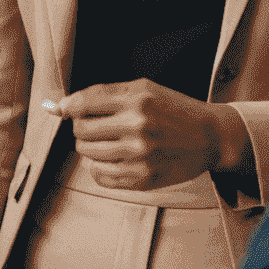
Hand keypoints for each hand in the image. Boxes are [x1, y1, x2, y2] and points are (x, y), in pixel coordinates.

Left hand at [47, 80, 253, 189]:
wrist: (212, 137)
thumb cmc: (172, 109)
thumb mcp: (141, 89)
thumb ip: (99, 94)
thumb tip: (56, 106)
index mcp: (136, 101)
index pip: (80, 105)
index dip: (70, 107)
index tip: (72, 110)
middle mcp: (137, 128)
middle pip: (80, 130)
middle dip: (83, 127)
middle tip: (98, 126)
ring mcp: (140, 156)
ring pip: (87, 153)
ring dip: (91, 147)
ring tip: (109, 141)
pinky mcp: (143, 179)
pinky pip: (99, 176)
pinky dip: (99, 167)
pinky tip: (115, 158)